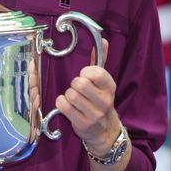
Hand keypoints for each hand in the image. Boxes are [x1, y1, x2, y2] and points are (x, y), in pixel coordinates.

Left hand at [55, 39, 120, 154]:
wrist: (104, 130)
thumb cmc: (99, 99)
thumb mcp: (103, 81)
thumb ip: (100, 59)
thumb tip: (104, 39)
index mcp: (110, 86)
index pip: (96, 72)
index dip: (85, 72)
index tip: (83, 75)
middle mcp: (105, 100)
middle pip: (80, 83)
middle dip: (73, 84)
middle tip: (76, 88)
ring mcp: (95, 113)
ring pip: (71, 95)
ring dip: (67, 95)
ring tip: (72, 98)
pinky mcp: (83, 123)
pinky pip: (64, 106)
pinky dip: (61, 103)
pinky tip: (67, 106)